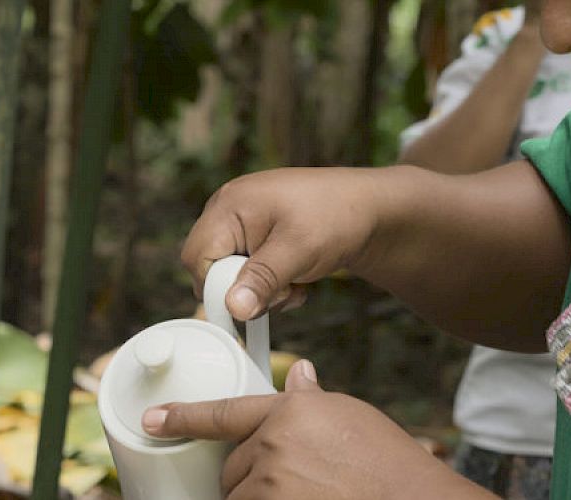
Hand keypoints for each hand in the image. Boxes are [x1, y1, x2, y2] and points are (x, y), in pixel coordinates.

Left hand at [143, 360, 493, 499]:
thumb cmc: (391, 465)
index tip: (154, 421)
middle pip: (233, 468)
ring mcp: (272, 484)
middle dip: (254, 478)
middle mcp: (275, 444)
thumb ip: (314, 403)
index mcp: (292, 412)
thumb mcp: (352, 418)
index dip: (183, 418)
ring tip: (309, 494)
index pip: (225, 413)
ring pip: (239, 499)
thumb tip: (299, 375)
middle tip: (299, 483)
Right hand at [181, 167, 395, 320]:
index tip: (250, 304)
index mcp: (229, 205)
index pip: (198, 259)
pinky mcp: (257, 235)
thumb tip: (232, 308)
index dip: (218, 288)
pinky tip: (295, 279)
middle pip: (210, 268)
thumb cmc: (338, 217)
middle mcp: (228, 210)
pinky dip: (269, 283)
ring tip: (294, 283)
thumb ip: (262, 279)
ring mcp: (242, 222)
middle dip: (244, 290)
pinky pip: (248, 270)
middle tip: (281, 291)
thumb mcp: (300, 251)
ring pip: (231, 274)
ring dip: (261, 290)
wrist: (372, 209)